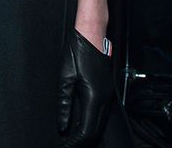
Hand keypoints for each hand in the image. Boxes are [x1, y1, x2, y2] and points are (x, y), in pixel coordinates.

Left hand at [57, 29, 113, 146]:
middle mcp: (104, 97)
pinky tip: (81, 122)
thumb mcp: (65, 78)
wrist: (92, 34)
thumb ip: (64, 103)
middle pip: (96, 129)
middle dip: (82, 140)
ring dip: (87, 132)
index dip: (75, 142)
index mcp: (94, 96)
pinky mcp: (106, 89)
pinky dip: (92, 122)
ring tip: (72, 138)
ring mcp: (108, 93)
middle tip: (67, 145)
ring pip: (100, 122)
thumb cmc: (79, 50)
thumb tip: (63, 123)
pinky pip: (102, 112)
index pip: (87, 130)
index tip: (64, 146)